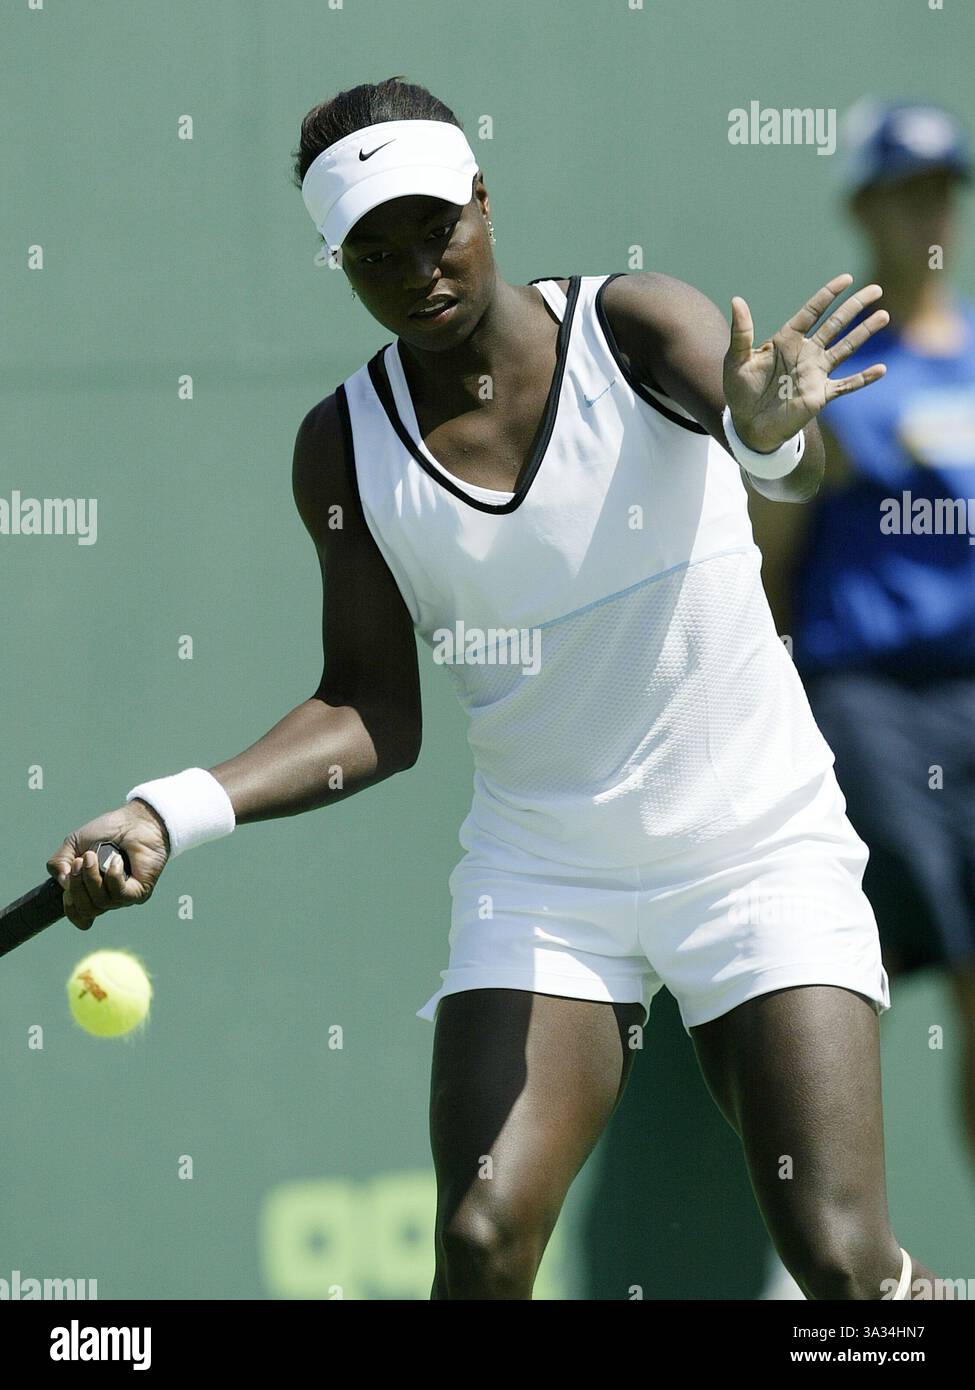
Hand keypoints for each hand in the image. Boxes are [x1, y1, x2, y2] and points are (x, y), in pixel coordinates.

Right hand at [46, 800, 170, 930]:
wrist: (135, 820)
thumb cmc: (108, 831)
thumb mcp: (73, 844)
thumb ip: (59, 863)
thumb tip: (63, 884)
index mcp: (92, 891)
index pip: (80, 916)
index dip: (70, 908)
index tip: (66, 891)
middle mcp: (108, 897)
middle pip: (86, 910)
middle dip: (76, 886)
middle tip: (80, 861)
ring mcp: (124, 896)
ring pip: (101, 902)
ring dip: (92, 877)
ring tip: (93, 855)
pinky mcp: (139, 891)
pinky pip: (120, 894)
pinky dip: (112, 876)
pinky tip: (116, 860)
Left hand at [723, 273, 888, 452]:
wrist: (748, 425)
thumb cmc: (740, 391)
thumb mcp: (736, 360)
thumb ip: (741, 332)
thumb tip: (737, 300)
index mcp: (787, 340)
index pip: (812, 312)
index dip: (828, 294)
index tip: (847, 279)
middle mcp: (806, 353)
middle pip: (836, 324)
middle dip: (855, 307)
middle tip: (876, 289)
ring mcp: (816, 373)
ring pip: (845, 348)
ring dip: (864, 333)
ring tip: (884, 315)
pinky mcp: (821, 395)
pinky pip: (846, 385)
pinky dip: (863, 378)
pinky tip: (881, 369)